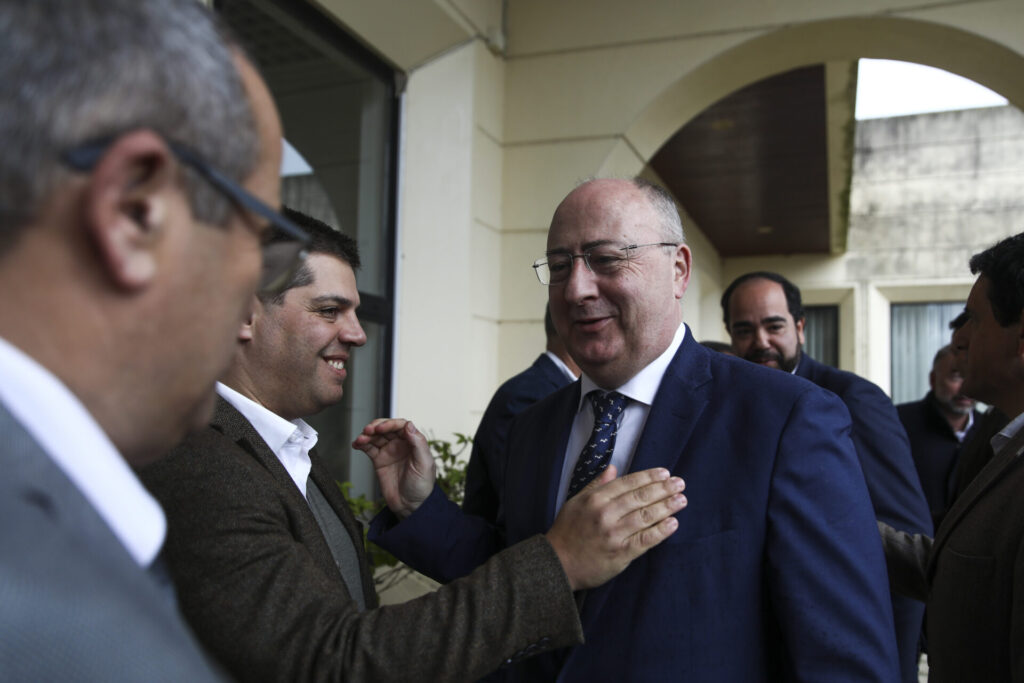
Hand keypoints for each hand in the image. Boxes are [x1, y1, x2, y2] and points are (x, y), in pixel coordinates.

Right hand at [353, 418, 434, 517]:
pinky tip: (356, 444)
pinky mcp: (379, 460)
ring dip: (367, 435)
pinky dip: (362, 444)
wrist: (410, 506)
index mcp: (414, 442)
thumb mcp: (425, 464)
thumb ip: (418, 443)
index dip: (390, 424)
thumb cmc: (422, 486)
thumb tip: (409, 425)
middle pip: (386, 428)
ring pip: (376, 437)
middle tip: (368, 430)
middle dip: (376, 427)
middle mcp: (401, 444)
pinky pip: (369, 448)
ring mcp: (389, 451)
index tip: (381, 428)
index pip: (401, 426)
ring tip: (360, 439)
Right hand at [545, 466, 685, 590]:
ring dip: (666, 507)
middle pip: (640, 498)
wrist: (557, 564)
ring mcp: (614, 534)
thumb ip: (596, 485)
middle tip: (680, 483)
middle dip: (663, 489)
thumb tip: (613, 468)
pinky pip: (645, 540)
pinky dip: (660, 531)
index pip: (628, 484)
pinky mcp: (620, 554)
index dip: (648, 477)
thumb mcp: (576, 502)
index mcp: (595, 499)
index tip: (665, 473)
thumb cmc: (567, 532)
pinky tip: (673, 523)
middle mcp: (605, 514)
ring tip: (681, 500)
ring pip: (645, 516)